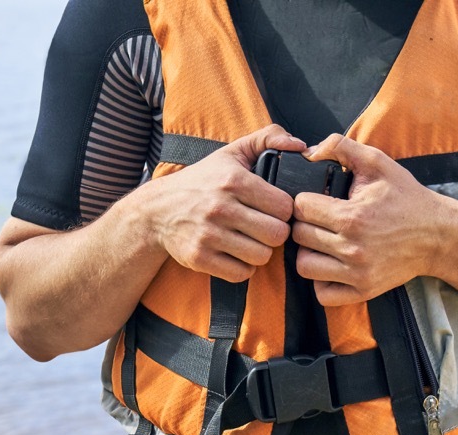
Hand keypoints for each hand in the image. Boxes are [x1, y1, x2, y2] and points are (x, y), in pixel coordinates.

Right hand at [146, 125, 305, 281]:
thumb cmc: (201, 181)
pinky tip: (236, 255)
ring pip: (261, 256)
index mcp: (233, 180)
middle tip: (265, 228)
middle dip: (275, 233)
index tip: (274, 210)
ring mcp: (208, 235)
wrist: (156, 210)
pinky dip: (243, 268)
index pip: (284, 206)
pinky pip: (240, 274)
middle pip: (276, 235)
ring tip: (251, 241)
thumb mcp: (231, 153)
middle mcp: (220, 207)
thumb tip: (301, 145)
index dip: (284, 211)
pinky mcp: (198, 258)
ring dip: (260, 251)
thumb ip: (267, 138)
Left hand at [292, 134, 457, 304]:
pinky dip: (321, 281)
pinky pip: (322, 294)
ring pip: (304, 266)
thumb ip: (342, 147)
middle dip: (306, 224)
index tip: (316, 200)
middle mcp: (352, 248)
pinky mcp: (363, 291)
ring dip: (308, 253)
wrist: (439, 235)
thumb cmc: (406, 198)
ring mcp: (357, 273)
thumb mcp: (379, 163)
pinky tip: (331, 265)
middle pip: (299, 237)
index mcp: (352, 217)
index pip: (301, 208)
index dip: (305, 201)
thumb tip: (309, 152)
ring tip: (322, 242)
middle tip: (320, 220)